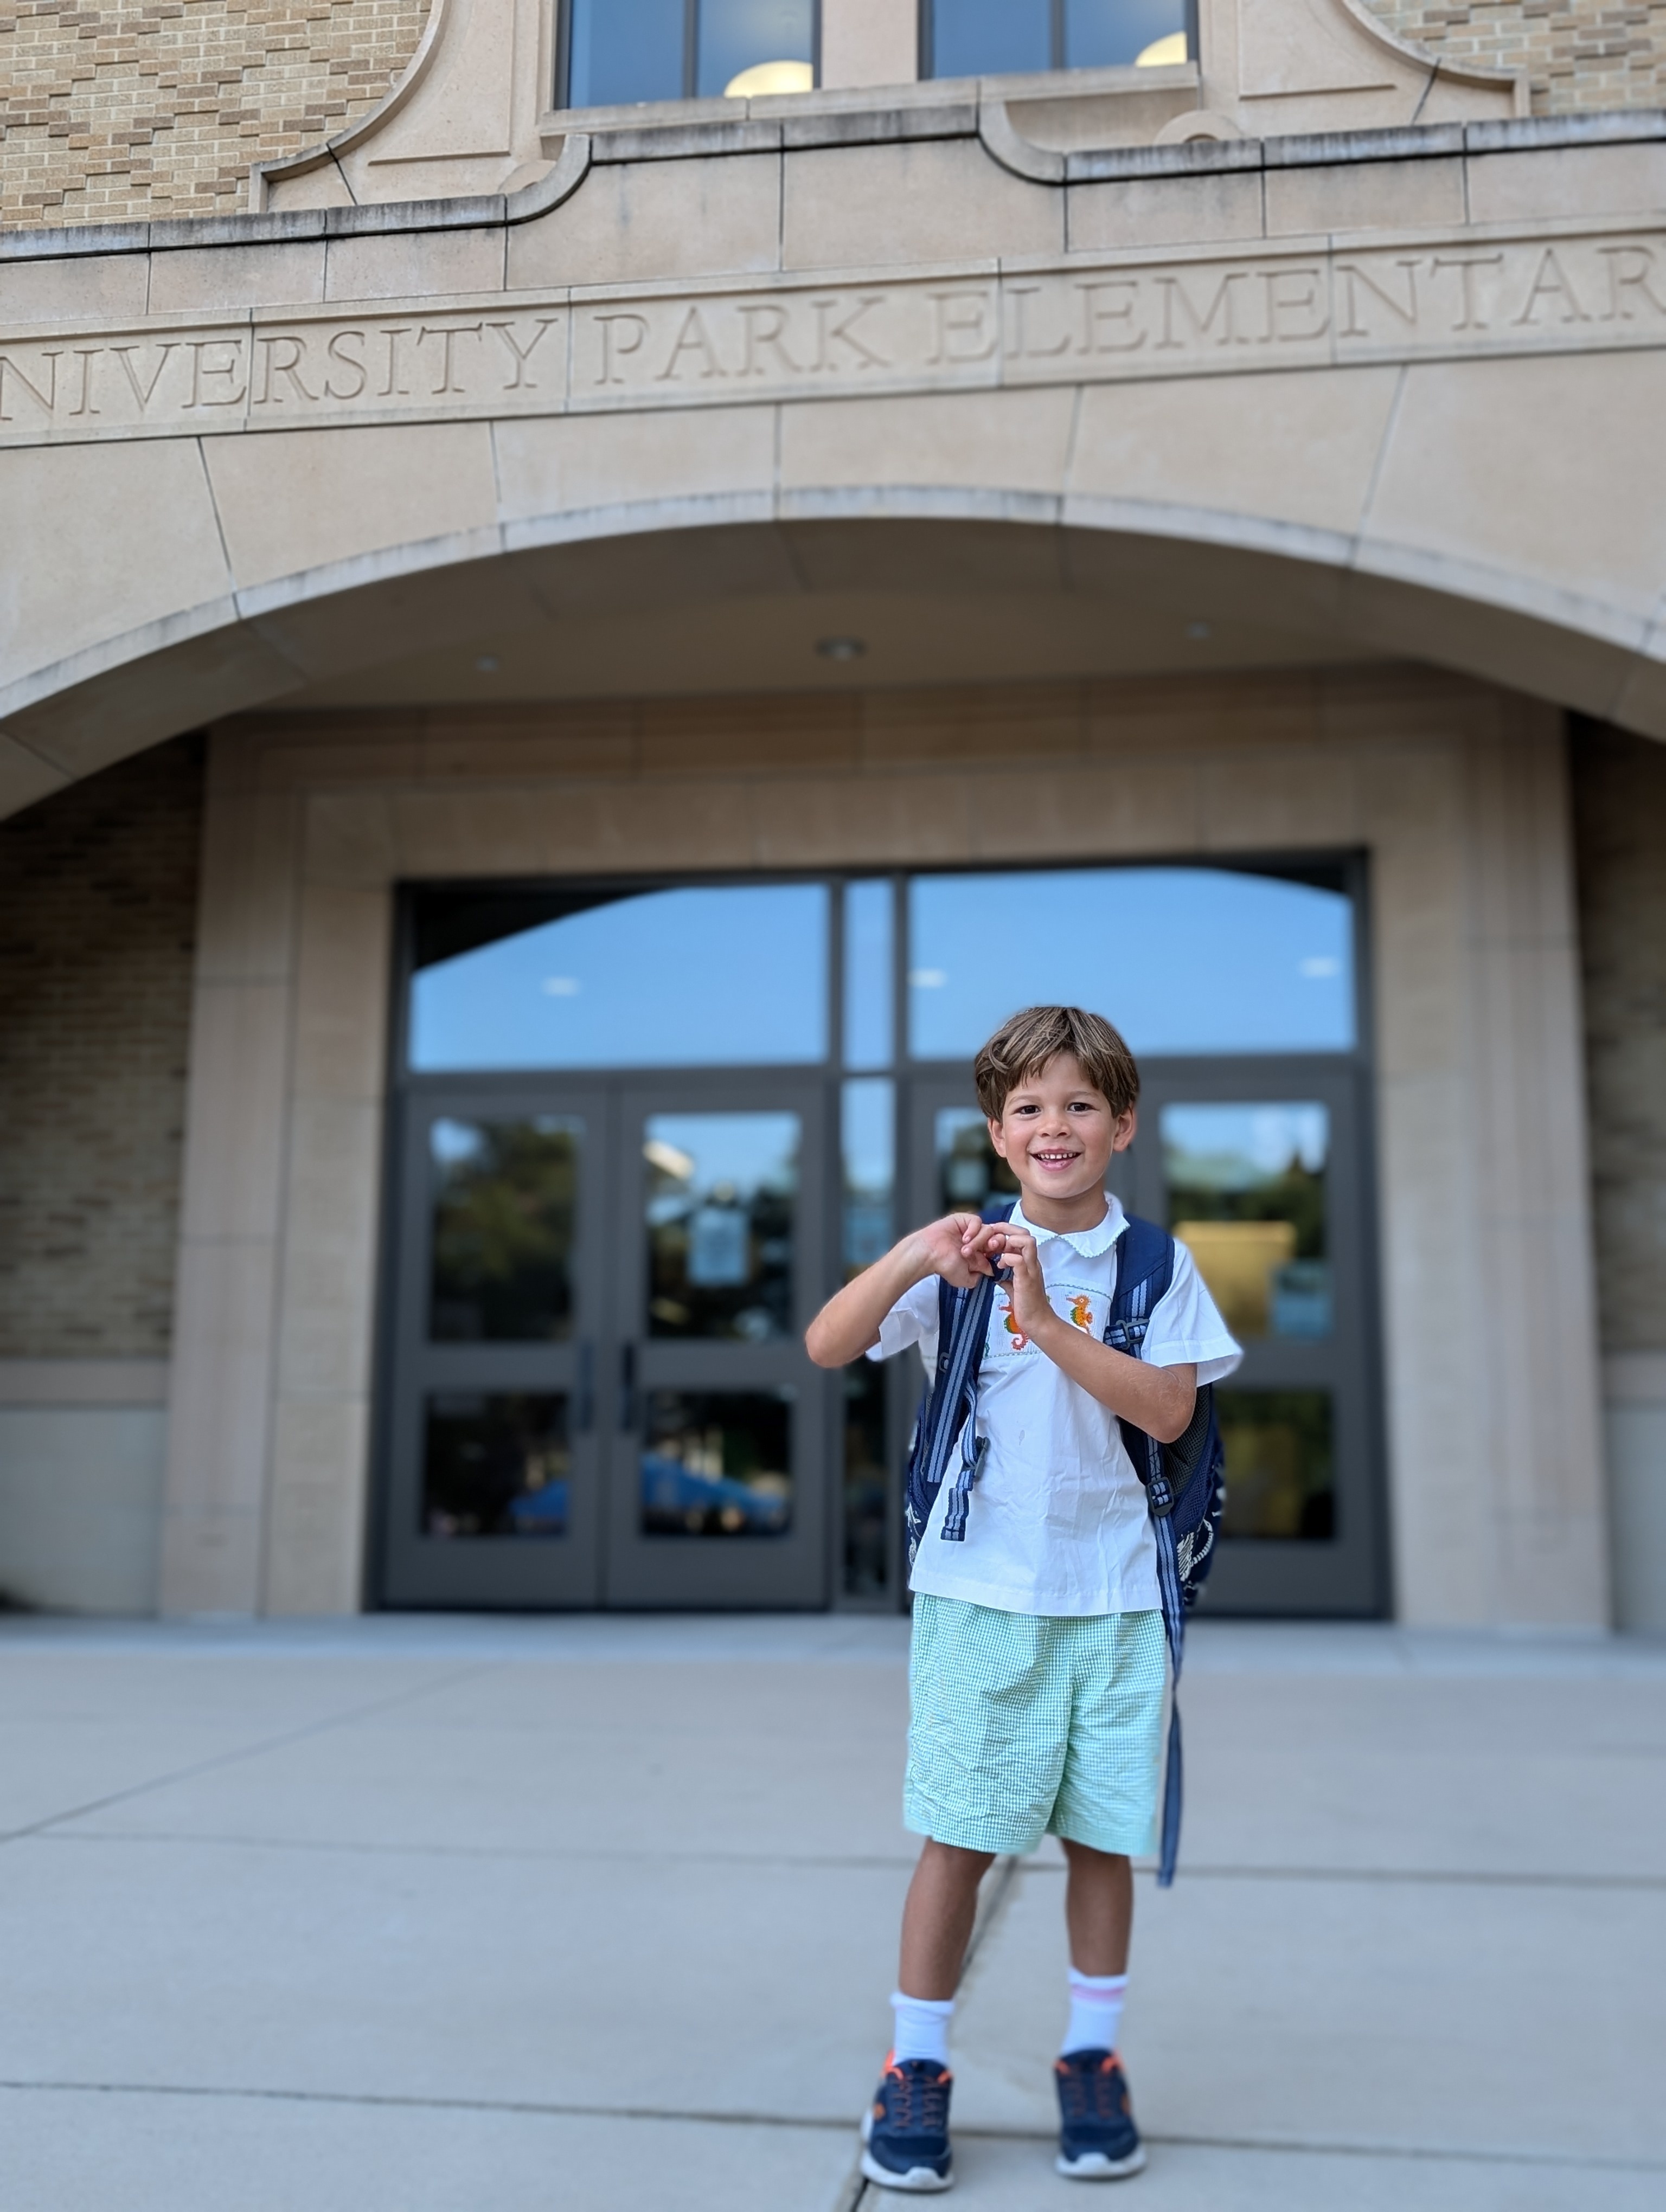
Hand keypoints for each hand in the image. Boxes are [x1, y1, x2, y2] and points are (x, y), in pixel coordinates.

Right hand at [911, 1212, 993, 1290]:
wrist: (930, 1255)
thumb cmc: (943, 1265)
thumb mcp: (966, 1278)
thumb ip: (980, 1275)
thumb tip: (991, 1270)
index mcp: (979, 1253)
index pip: (998, 1249)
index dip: (1000, 1252)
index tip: (996, 1257)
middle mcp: (976, 1240)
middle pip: (997, 1236)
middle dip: (995, 1244)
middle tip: (986, 1251)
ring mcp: (971, 1229)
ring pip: (988, 1230)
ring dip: (978, 1242)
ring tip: (965, 1250)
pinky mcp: (964, 1220)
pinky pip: (977, 1221)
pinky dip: (973, 1231)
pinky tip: (964, 1239)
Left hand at [973, 1222, 1052, 1343]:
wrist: (1037, 1322)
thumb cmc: (1027, 1305)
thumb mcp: (1014, 1286)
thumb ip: (1006, 1276)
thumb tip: (995, 1273)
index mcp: (1029, 1262)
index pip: (1022, 1235)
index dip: (1006, 1231)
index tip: (992, 1236)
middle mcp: (1032, 1262)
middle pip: (1025, 1232)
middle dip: (1006, 1229)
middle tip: (991, 1236)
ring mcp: (1031, 1269)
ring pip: (1027, 1241)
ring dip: (1009, 1241)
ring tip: (997, 1251)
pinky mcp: (1026, 1279)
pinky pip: (1018, 1260)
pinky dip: (1007, 1258)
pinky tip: (999, 1265)